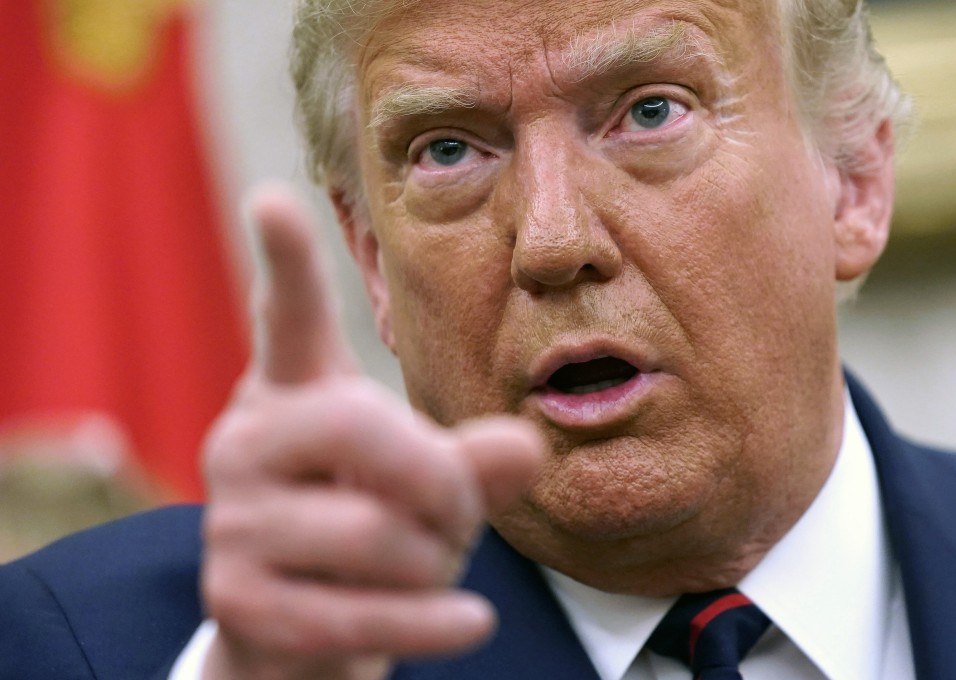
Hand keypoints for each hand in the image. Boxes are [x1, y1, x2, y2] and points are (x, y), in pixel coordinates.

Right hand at [199, 184, 543, 679]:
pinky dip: (430, 623)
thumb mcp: (429, 483)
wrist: (303, 626)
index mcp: (293, 392)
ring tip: (432, 563)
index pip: (289, 320)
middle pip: (362, 427)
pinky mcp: (234, 599)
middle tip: (461, 512)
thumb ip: (475, 458)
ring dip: (436, 559)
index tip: (272, 198)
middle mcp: (246, 441)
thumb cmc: (374, 524)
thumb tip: (528, 445)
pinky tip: (470, 624)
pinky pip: (355, 614)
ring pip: (374, 533)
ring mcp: (231, 521)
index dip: (285, 262)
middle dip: (442, 480)